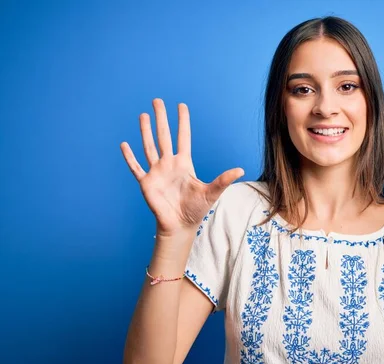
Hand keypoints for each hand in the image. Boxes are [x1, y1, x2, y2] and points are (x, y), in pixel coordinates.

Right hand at [120, 98, 243, 235]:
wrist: (180, 225)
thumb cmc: (196, 209)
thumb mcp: (211, 193)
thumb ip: (223, 180)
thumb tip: (240, 170)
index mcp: (184, 163)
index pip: (183, 137)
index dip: (182, 122)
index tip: (181, 105)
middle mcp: (169, 164)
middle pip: (164, 136)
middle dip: (161, 118)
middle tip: (157, 100)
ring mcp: (157, 172)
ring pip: (149, 147)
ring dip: (145, 131)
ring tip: (143, 115)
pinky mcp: (146, 183)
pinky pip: (136, 167)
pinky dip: (130, 157)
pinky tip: (124, 144)